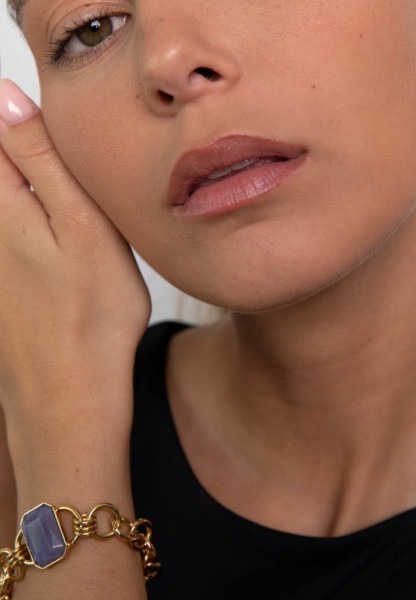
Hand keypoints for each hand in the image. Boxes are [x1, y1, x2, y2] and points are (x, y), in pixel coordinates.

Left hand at [0, 80, 150, 424]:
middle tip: (60, 174)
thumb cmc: (90, 315)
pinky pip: (10, 234)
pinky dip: (26, 221)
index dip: (11, 113)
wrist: (68, 393)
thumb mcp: (84, 226)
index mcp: (1, 204)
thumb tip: (5, 95)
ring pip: (6, 203)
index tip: (41, 117)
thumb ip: (42, 160)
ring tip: (69, 217)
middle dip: (19, 152)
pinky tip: (57, 247)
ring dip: (24, 186)